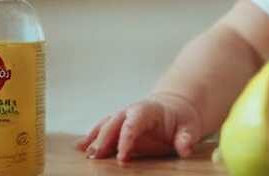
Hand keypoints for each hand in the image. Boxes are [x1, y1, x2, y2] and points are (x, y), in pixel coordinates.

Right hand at [75, 92, 202, 161]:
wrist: (174, 109)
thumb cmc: (181, 120)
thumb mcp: (189, 127)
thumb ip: (186, 138)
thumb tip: (185, 149)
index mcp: (147, 110)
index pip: (134, 123)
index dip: (127, 139)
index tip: (122, 157)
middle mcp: (130, 112)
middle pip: (114, 124)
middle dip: (104, 139)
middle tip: (95, 156)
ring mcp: (122, 118)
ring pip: (105, 125)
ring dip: (94, 138)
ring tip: (84, 152)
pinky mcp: (118, 127)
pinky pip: (102, 130)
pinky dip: (90, 138)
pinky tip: (79, 147)